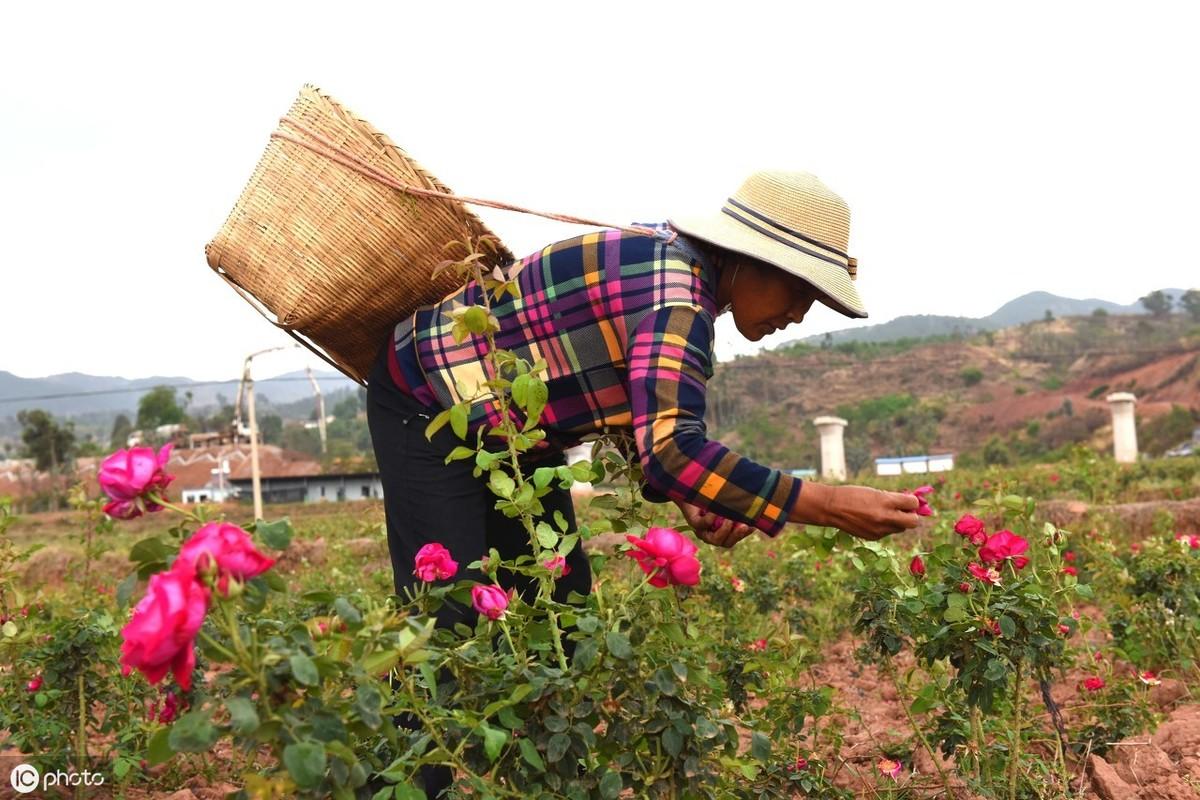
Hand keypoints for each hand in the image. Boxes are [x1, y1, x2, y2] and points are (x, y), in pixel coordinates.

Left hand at [676, 501, 755, 547]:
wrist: (691, 485)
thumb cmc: (712, 494)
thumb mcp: (727, 502)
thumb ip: (739, 508)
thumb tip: (759, 509)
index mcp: (720, 532)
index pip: (734, 539)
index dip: (744, 535)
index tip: (753, 526)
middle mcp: (711, 535)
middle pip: (725, 543)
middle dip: (736, 536)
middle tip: (745, 525)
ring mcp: (701, 530)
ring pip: (714, 540)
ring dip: (724, 531)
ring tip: (730, 520)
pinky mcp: (692, 522)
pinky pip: (702, 524)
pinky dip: (710, 519)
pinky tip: (715, 510)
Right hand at [793, 483, 919, 540]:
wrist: (832, 508)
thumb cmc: (853, 495)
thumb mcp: (874, 492)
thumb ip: (893, 498)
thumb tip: (910, 503)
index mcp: (885, 501)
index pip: (912, 503)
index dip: (912, 501)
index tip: (907, 500)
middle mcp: (885, 517)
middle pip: (913, 522)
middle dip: (911, 516)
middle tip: (903, 510)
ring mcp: (880, 530)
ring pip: (900, 528)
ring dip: (897, 521)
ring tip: (883, 513)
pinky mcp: (874, 537)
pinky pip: (887, 532)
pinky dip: (885, 526)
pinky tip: (872, 520)